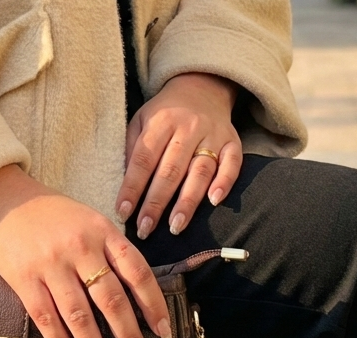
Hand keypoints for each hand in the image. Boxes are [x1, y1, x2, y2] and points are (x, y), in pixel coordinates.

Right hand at [0, 165, 171, 337]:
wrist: (6, 202)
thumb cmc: (55, 217)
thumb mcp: (91, 223)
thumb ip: (113, 254)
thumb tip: (140, 301)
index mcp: (103, 232)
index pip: (137, 272)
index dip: (154, 305)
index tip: (164, 334)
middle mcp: (80, 248)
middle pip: (111, 299)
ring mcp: (51, 264)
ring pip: (79, 316)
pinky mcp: (24, 279)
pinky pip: (46, 319)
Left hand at [117, 73, 242, 237]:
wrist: (201, 88)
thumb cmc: (164, 113)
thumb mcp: (141, 121)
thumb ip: (132, 150)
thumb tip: (125, 189)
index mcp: (160, 122)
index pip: (143, 160)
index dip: (132, 188)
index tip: (123, 213)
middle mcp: (188, 127)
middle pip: (170, 170)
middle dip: (156, 204)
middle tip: (145, 229)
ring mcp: (213, 134)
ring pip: (200, 171)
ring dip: (187, 202)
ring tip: (175, 227)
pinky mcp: (233, 141)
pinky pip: (232, 163)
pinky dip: (224, 182)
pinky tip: (214, 202)